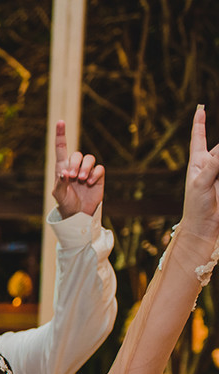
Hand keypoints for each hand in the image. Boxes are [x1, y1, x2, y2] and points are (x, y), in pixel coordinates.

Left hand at [51, 121, 104, 217]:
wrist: (79, 213)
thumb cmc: (66, 203)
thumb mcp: (59, 195)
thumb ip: (60, 184)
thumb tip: (65, 172)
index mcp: (62, 168)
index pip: (61, 148)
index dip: (60, 135)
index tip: (60, 121)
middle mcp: (75, 166)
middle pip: (77, 154)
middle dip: (74, 164)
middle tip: (72, 177)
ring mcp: (87, 171)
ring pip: (89, 159)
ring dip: (85, 168)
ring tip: (81, 179)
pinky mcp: (98, 176)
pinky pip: (99, 168)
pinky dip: (95, 174)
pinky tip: (90, 183)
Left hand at [180, 105, 218, 243]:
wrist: (205, 226)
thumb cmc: (196, 206)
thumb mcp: (201, 184)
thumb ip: (213, 166)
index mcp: (198, 163)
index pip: (199, 138)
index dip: (199, 124)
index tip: (200, 109)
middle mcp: (210, 165)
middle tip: (217, 162)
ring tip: (218, 174)